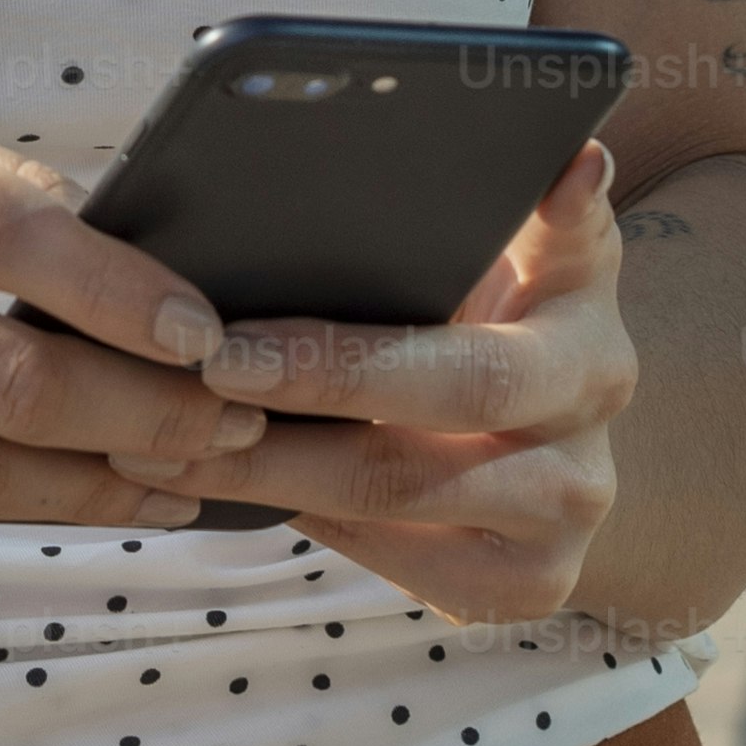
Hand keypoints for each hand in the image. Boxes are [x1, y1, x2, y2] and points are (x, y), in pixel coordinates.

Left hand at [169, 140, 635, 623]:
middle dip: (291, 405)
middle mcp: (588, 458)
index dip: (343, 358)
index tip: (228, 339)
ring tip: (156, 438)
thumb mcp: (545, 250)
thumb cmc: (517, 308)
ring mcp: (555, 537)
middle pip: (418, 441)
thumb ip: (544, 206)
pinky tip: (211, 481)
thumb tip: (577, 156)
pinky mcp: (517, 588)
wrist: (567, 432)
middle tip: (190, 375)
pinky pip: (387, 560)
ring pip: (383, 507)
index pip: (463, 365)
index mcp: (590, 352)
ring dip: (260, 473)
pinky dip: (294, 515)